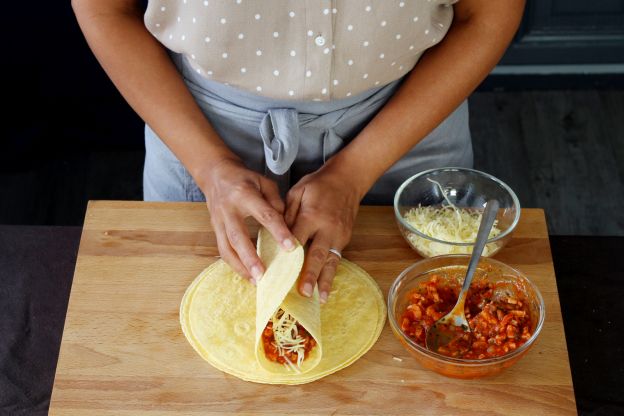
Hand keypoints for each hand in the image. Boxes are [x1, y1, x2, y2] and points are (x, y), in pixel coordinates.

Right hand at [199, 157, 295, 282]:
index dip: (278, 231)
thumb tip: (285, 225)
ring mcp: (218, 221)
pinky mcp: (214, 229)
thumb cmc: (244, 179)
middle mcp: (228, 209)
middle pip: (238, 236)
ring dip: (240, 267)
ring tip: (255, 281)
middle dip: (250, 257)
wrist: (215, 174)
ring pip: (226, 248)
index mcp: (245, 194)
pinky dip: (234, 265)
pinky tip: (247, 275)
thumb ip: (276, 202)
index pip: (264, 215)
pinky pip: (222, 251)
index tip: (291, 247)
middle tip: (263, 275)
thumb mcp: (264, 182)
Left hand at [285, 167, 361, 302]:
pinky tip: (325, 288)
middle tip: (303, 292)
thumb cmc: (319, 184)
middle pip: (317, 255)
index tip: (277, 271)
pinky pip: (336, 258)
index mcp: (312, 215)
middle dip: (310, 275)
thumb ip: (287, 213)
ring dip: (325, 281)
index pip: (297, 238)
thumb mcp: (298, 191)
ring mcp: (339, 235)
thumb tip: (278, 234)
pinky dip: (330, 273)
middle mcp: (327, 228)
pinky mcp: (345, 239)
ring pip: (331, 261)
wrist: (348, 179)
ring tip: (320, 299)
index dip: (287, 255)